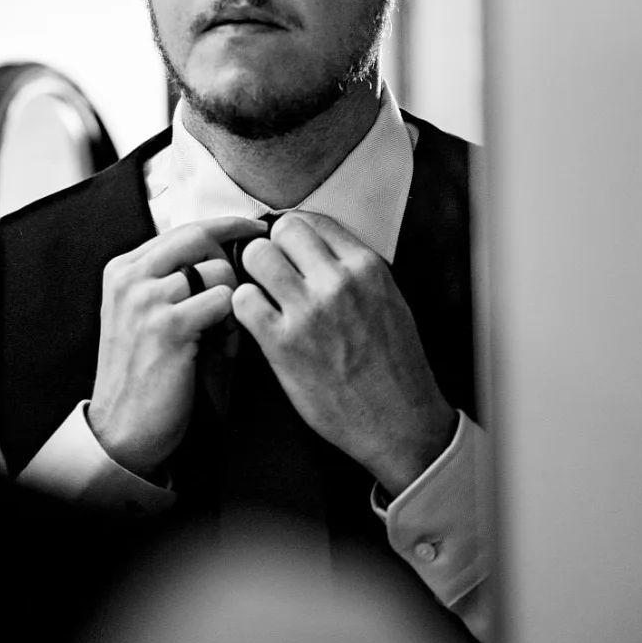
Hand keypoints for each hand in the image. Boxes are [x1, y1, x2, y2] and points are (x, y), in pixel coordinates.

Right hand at [89, 216, 267, 478]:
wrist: (123, 428)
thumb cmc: (144, 375)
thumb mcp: (144, 316)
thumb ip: (174, 282)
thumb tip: (230, 255)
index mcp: (123, 269)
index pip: (183, 229)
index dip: (225, 227)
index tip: (254, 230)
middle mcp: (131, 277)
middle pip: (200, 236)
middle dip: (235, 254)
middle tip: (254, 276)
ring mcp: (147, 299)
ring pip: (218, 269)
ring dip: (235, 297)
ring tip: (226, 330)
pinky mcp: (168, 326)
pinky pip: (224, 301)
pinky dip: (235, 322)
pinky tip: (225, 345)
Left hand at [231, 212, 456, 497]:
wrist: (399, 422)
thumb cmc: (393, 366)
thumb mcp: (388, 300)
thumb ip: (353, 269)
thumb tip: (315, 246)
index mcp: (367, 267)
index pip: (313, 220)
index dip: (295, 235)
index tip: (290, 252)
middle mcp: (338, 282)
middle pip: (281, 230)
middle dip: (273, 249)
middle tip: (273, 274)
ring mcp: (308, 311)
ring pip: (256, 256)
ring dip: (253, 274)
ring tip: (263, 296)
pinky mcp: (283, 344)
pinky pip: (242, 300)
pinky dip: (243, 307)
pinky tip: (257, 322)